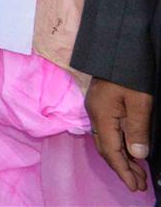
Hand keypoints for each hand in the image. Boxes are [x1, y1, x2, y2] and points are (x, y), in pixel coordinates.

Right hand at [86, 77, 152, 192]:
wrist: (117, 49)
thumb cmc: (129, 74)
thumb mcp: (139, 101)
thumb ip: (137, 128)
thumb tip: (137, 155)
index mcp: (102, 116)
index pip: (111, 151)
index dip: (123, 170)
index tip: (135, 186)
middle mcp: (95, 115)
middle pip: (105, 149)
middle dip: (121, 168)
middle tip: (139, 185)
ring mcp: (96, 109)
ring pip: (106, 141)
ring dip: (120, 158)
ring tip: (137, 173)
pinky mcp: (101, 105)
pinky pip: (108, 132)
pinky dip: (118, 146)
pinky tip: (129, 151)